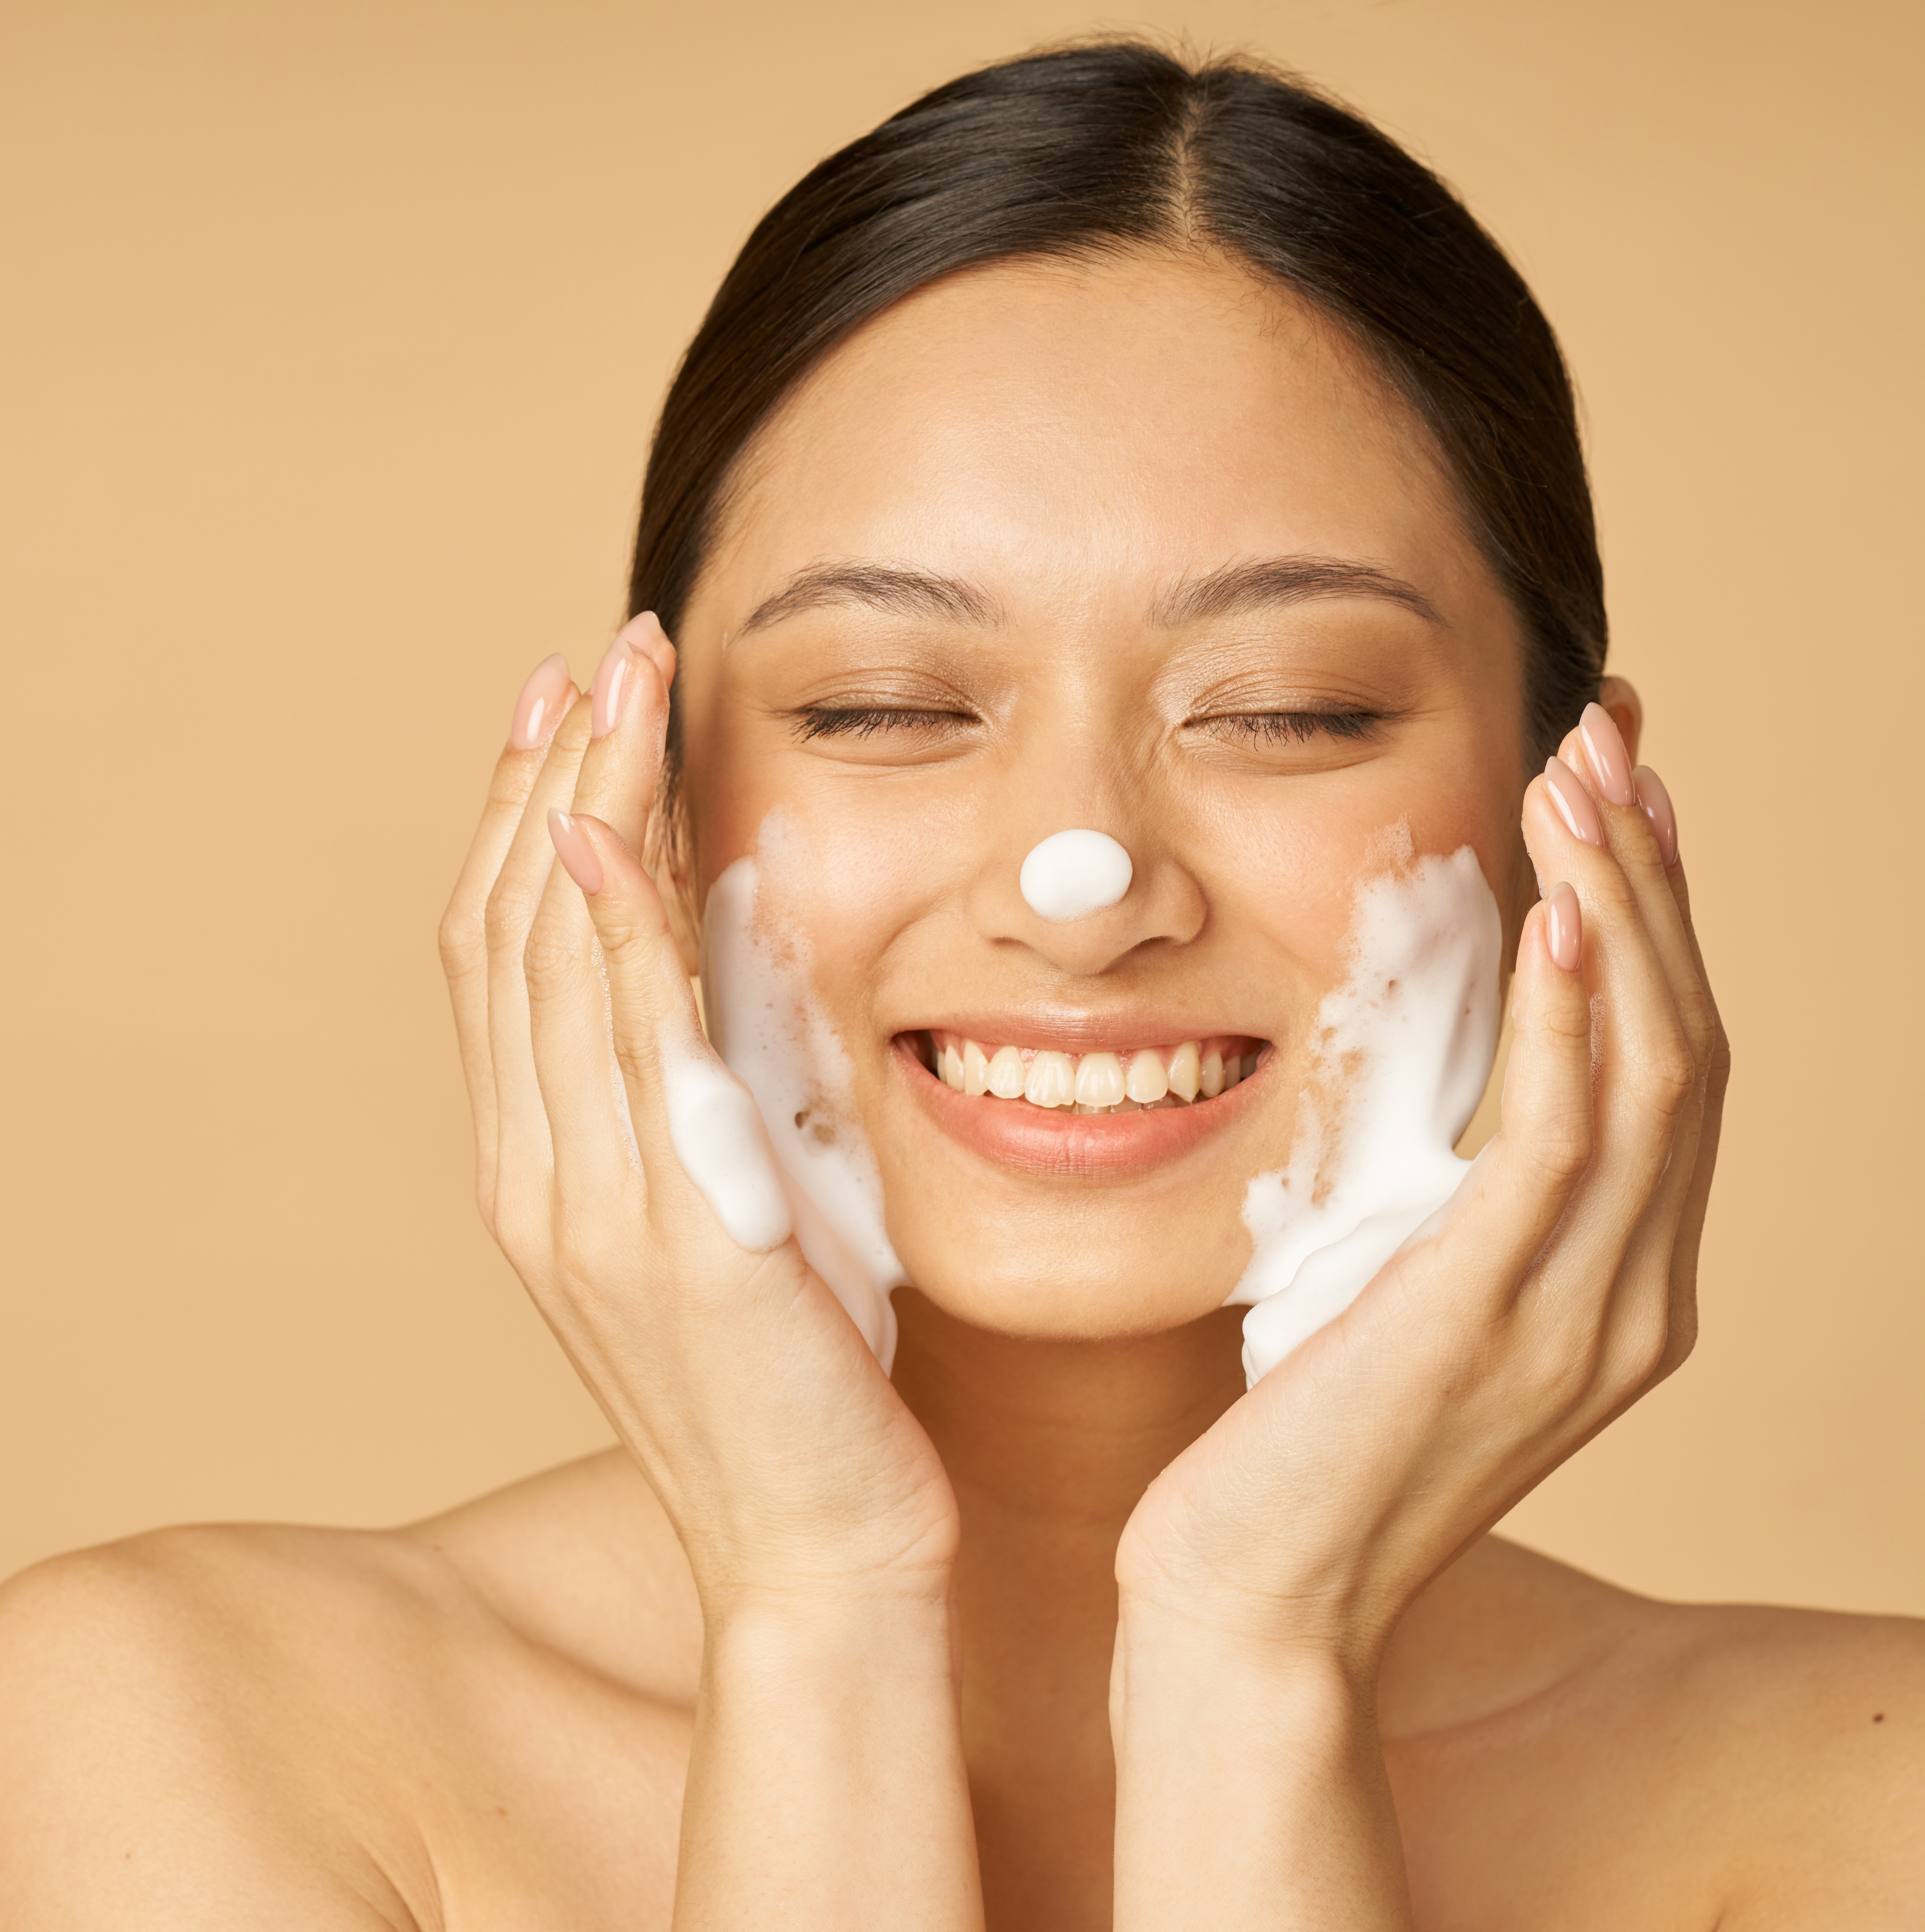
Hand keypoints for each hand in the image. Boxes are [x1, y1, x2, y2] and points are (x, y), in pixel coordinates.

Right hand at [436, 617, 957, 1605]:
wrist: (814, 1558)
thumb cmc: (795, 1396)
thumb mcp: (729, 1228)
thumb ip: (691, 1120)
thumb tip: (711, 1000)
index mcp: (540, 1180)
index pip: (501, 962)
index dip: (521, 829)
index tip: (563, 721)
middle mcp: (536, 1181)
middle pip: (507, 936)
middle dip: (544, 782)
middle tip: (589, 660)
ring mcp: (587, 1207)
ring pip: (553, 963)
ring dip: (582, 808)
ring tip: (618, 687)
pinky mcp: (673, 1230)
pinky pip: (625, 1046)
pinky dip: (612, 929)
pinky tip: (619, 827)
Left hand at [1115, 706, 1725, 1667]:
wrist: (1255, 1599)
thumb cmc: (1293, 1448)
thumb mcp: (1385, 1292)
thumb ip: (1436, 1204)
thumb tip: (1423, 1076)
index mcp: (1611, 1289)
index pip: (1663, 1068)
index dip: (1653, 924)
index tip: (1619, 803)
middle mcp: (1630, 1297)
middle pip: (1683, 1043)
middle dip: (1653, 883)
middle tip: (1612, 745)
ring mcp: (1582, 1315)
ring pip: (1650, 1067)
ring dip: (1623, 909)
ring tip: (1586, 780)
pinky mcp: (1498, 1317)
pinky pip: (1565, 1138)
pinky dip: (1573, 1018)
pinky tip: (1563, 917)